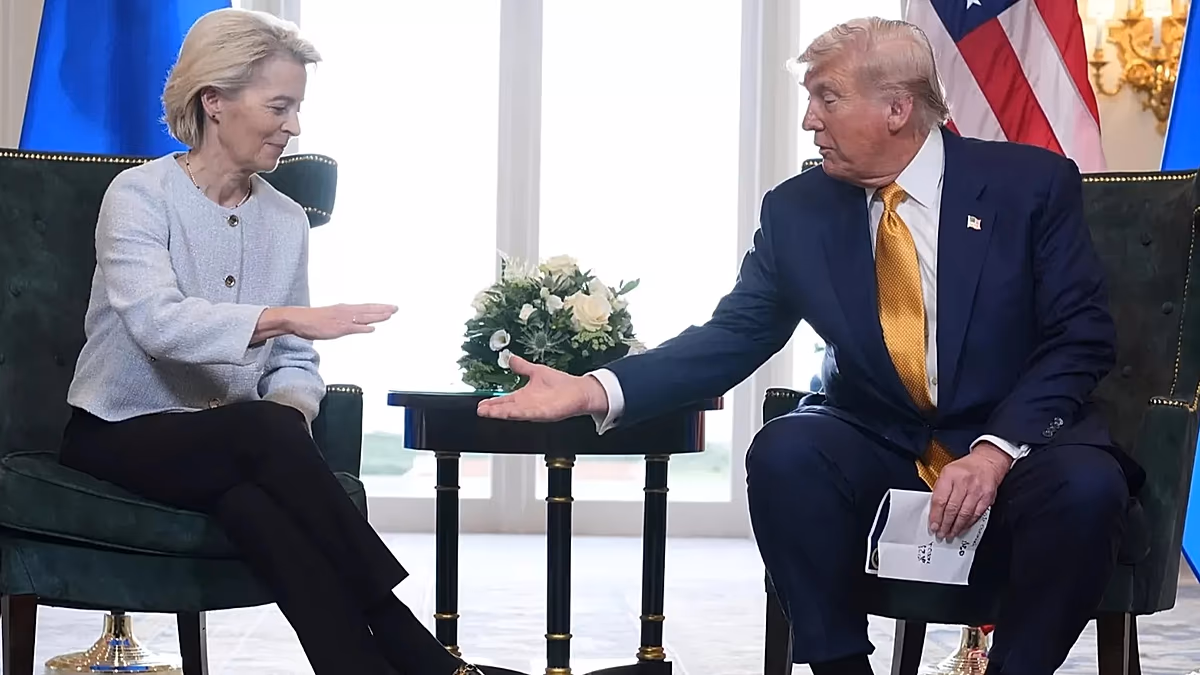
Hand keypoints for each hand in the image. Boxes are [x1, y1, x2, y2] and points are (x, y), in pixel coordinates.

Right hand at [286, 303, 397, 339]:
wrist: (298, 319)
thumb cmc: (313, 319)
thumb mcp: (333, 316)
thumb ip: (347, 320)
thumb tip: (361, 324)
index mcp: (345, 309)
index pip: (366, 307)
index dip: (379, 307)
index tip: (390, 307)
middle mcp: (345, 312)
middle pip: (368, 310)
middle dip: (383, 309)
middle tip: (396, 308)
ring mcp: (342, 320)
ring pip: (363, 317)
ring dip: (377, 316)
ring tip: (389, 314)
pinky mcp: (337, 328)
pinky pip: (352, 328)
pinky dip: (362, 328)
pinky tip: (371, 329)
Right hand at [476, 355, 608, 421]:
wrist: (579, 391)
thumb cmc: (561, 384)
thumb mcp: (536, 372)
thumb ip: (522, 367)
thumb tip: (510, 358)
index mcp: (524, 396)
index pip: (504, 400)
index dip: (492, 402)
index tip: (480, 404)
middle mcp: (527, 404)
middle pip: (506, 408)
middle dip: (492, 409)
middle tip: (479, 410)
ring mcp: (535, 409)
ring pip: (514, 412)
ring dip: (501, 413)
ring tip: (487, 412)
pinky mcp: (545, 413)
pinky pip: (529, 413)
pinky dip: (519, 413)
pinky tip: (510, 413)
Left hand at [928, 442, 1010, 539]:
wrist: (987, 462)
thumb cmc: (965, 468)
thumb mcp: (947, 472)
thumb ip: (940, 489)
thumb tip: (934, 510)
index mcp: (950, 475)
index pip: (940, 500)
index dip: (936, 515)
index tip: (933, 525)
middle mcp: (964, 483)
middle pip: (952, 509)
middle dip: (945, 524)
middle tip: (941, 533)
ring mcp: (977, 491)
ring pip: (964, 514)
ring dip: (956, 527)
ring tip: (950, 534)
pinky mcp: (987, 498)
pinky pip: (976, 515)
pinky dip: (968, 524)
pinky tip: (962, 528)